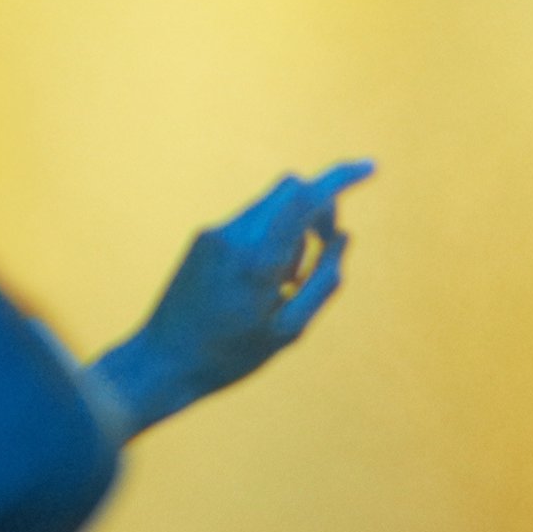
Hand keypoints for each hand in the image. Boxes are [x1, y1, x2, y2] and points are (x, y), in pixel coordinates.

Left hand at [93, 161, 373, 435]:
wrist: (162, 363)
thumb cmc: (231, 355)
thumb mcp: (290, 329)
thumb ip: (324, 280)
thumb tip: (343, 236)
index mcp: (258, 260)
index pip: (305, 196)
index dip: (341, 177)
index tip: (370, 168)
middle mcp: (234, 236)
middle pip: (291, 189)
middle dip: (318, 207)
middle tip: (326, 247)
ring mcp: (214, 234)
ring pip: (272, 206)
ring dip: (293, 230)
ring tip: (286, 285)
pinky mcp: (203, 239)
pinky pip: (252, 222)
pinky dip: (271, 240)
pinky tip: (263, 285)